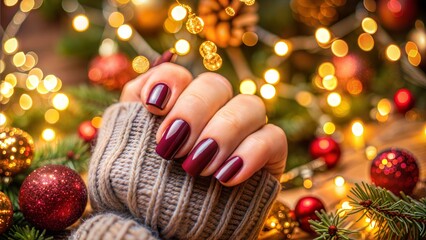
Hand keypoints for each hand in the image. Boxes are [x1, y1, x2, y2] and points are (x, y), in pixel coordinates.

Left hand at [120, 63, 286, 185]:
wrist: (163, 231)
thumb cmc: (141, 192)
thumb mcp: (121, 152)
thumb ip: (130, 114)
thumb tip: (152, 87)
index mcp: (176, 105)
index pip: (179, 74)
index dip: (170, 82)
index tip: (154, 107)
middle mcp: (212, 112)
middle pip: (215, 84)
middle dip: (193, 111)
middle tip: (172, 147)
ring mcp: (242, 131)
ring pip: (250, 105)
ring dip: (223, 132)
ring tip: (198, 168)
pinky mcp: (266, 156)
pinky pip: (274, 138)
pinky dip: (251, 153)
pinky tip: (226, 176)